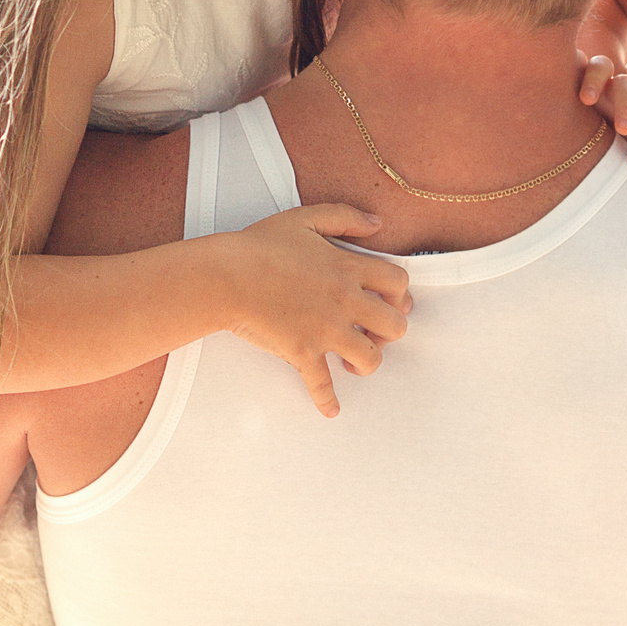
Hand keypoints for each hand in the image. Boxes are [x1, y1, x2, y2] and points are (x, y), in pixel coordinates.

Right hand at [220, 203, 413, 416]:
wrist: (226, 277)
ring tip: (355, 361)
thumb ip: (345, 216)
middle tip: (377, 332)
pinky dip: (327, 400)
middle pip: (394, 325)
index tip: (392, 300)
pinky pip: (321, 384)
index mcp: (347, 269)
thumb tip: (377, 223)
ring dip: (367, 362)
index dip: (400, 293)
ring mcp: (325, 330)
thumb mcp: (305, 218)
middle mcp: (344, 302)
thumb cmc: (259, 247)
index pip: (397, 282)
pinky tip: (331, 409)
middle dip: (391, 331)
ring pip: (369, 358)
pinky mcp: (303, 352)